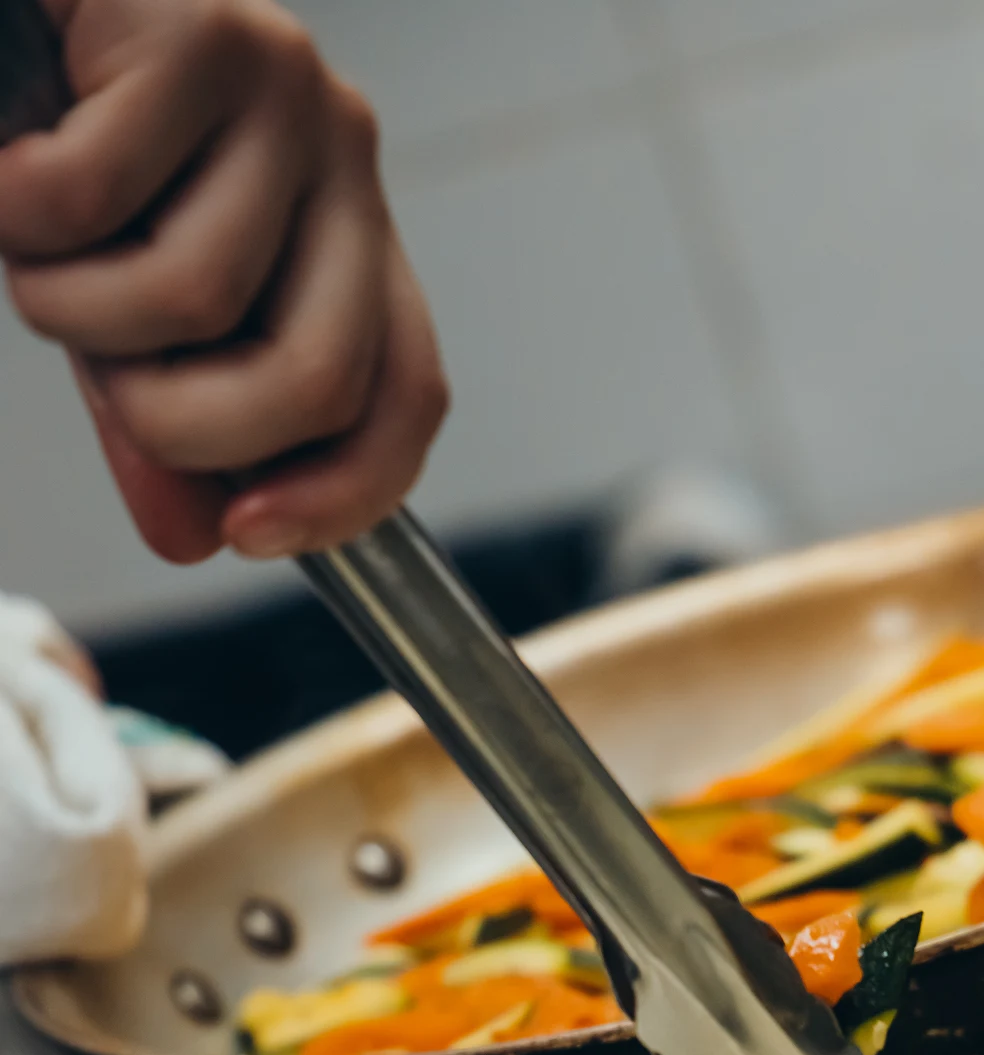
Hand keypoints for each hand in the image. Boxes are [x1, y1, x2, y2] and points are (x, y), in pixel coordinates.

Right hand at [0, 0, 448, 561]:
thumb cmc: (59, 136)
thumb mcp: (123, 301)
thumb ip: (160, 417)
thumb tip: (190, 538)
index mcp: (348, 228)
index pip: (407, 397)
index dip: (341, 496)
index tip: (242, 534)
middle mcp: (341, 154)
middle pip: (317, 378)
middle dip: (182, 424)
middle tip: (102, 371)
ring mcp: (281, 86)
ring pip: (190, 296)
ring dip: (71, 303)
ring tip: (33, 233)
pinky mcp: (196, 28)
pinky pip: (91, 199)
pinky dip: (16, 210)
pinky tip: (7, 161)